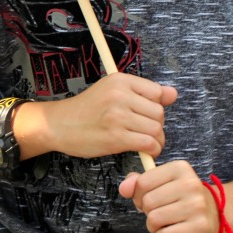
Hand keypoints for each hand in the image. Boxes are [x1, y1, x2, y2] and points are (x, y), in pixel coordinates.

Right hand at [40, 73, 176, 159]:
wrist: (58, 124)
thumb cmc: (86, 109)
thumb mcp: (112, 91)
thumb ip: (143, 92)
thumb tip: (173, 94)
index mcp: (120, 80)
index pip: (157, 92)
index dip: (156, 106)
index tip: (147, 115)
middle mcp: (120, 95)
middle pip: (159, 113)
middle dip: (158, 125)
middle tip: (146, 132)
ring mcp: (117, 117)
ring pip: (156, 129)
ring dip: (157, 140)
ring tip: (147, 143)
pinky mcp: (115, 138)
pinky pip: (148, 144)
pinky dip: (152, 150)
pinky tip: (145, 151)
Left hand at [119, 159, 219, 232]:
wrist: (213, 214)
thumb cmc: (181, 197)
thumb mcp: (161, 183)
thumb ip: (138, 182)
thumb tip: (124, 188)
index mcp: (180, 168)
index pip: (143, 182)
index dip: (138, 195)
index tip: (149, 198)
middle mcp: (190, 183)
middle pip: (148, 202)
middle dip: (147, 211)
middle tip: (159, 211)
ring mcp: (197, 205)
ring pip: (154, 219)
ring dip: (154, 225)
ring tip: (165, 221)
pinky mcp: (200, 226)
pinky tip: (173, 230)